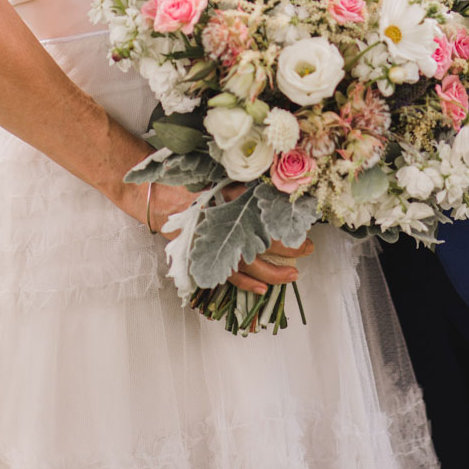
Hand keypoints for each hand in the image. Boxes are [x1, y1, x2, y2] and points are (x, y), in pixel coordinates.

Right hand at [139, 180, 313, 293]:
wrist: (160, 199)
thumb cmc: (191, 185)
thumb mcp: (221, 179)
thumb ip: (245, 186)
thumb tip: (275, 191)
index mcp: (227, 207)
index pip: (264, 222)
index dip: (286, 229)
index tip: (307, 229)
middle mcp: (222, 230)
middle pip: (261, 245)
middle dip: (288, 250)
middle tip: (309, 249)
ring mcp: (214, 248)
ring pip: (247, 267)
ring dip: (272, 274)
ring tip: (293, 275)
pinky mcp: (206, 259)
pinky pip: (229, 277)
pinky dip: (246, 284)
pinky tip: (261, 289)